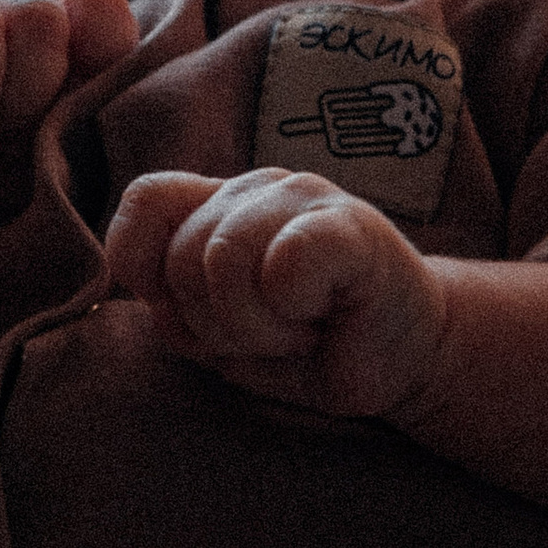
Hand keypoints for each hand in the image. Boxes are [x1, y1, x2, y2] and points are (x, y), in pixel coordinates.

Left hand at [102, 169, 449, 421]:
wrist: (408, 357)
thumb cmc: (311, 345)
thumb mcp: (223, 335)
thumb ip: (177, 309)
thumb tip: (153, 302)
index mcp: (219, 205)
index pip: (146, 200)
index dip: (139, 261)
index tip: (178, 312)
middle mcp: (258, 190)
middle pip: (181, 253)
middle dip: (211, 323)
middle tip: (267, 339)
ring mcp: (308, 199)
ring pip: (222, 255)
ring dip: (254, 325)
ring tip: (298, 332)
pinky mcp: (355, 228)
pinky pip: (287, 260)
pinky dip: (291, 308)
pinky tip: (323, 320)